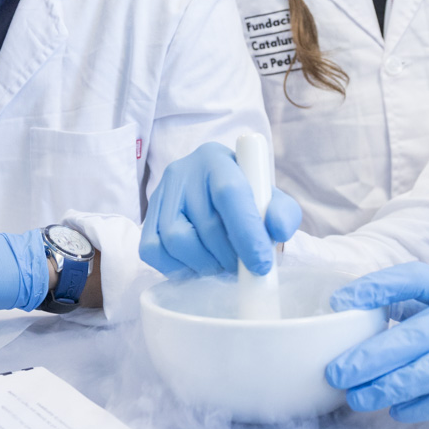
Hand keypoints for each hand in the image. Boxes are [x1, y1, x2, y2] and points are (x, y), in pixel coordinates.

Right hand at [140, 142, 301, 278]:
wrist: (212, 195)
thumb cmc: (245, 198)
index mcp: (217, 159)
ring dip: (204, 264)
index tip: (261, 265)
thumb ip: (282, 213)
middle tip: (242, 268)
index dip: (246, 233)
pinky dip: (176, 267)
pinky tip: (196, 264)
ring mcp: (160, 194)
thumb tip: (276, 229)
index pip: (230, 194)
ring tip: (221, 265)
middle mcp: (183, 171)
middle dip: (229, 257)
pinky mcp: (146, 217)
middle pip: (205, 224)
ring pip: (176, 239)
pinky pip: (152, 250)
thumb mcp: (271, 200)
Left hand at [324, 264, 428, 421]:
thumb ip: (422, 309)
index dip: (374, 288)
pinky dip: (425, 405)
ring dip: (392, 386)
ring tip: (359, 398)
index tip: (340, 300)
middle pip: (415, 335)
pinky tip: (399, 410)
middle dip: (371, 356)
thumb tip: (364, 321)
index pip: (411, 279)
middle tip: (338, 372)